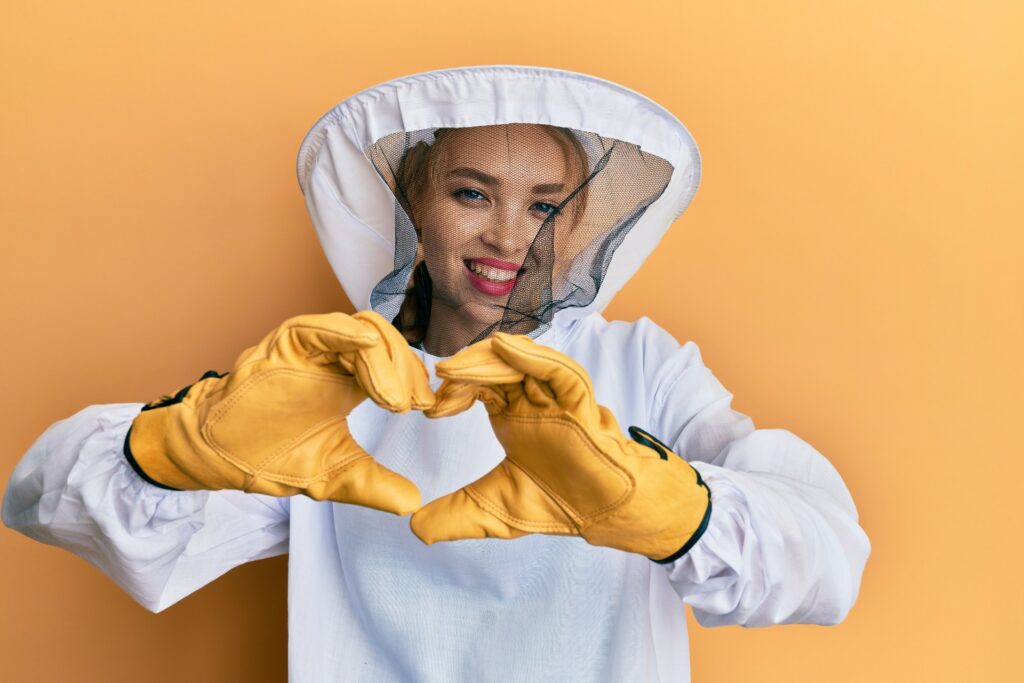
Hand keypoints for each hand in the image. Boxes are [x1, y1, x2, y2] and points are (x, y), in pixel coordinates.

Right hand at [126, 311, 432, 513]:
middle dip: (406, 371)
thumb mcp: (334, 474)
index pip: (396, 364)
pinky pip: (320, 328)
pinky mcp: (285, 344)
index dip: (414, 381)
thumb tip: (413, 504)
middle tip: (416, 403)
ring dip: (385, 361)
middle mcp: (335, 356)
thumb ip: (373, 484)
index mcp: (352, 379)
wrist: (220, 457)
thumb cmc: (272, 456)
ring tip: (394, 398)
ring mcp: (311, 347)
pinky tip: (367, 348)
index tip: (430, 409)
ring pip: (361, 332)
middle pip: (386, 343)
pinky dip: (346, 333)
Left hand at [410, 333, 710, 560]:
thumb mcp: (492, 511)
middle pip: (495, 367)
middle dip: (464, 370)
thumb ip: (455, 516)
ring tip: (456, 369)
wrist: (602, 516)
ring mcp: (557, 398)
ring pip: (521, 362)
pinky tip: (503, 346)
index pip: (477, 387)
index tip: (430, 410)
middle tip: (437, 380)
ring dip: (487, 360)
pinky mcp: (580, 404)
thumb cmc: (557, 504)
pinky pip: (557, 370)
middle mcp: (533, 400)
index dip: (453, 392)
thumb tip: (414, 530)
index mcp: (512, 416)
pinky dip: (531, 356)